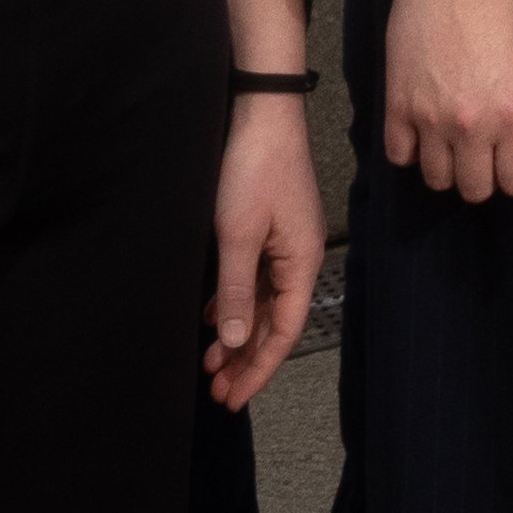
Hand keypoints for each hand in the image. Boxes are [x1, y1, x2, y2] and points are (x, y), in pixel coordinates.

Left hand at [207, 101, 324, 409]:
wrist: (261, 113)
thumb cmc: (254, 169)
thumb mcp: (238, 235)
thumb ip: (238, 290)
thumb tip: (237, 341)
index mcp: (301, 262)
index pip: (283, 330)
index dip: (258, 368)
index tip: (233, 398)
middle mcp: (298, 258)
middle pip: (274, 322)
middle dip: (246, 360)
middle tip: (218, 393)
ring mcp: (283, 243)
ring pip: (262, 303)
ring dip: (238, 335)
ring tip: (210, 365)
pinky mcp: (267, 229)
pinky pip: (253, 280)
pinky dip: (234, 304)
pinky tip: (214, 318)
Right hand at [385, 0, 512, 203]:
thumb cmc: (501, 8)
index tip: (511, 162)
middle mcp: (471, 127)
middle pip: (474, 190)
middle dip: (482, 178)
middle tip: (481, 154)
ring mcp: (429, 120)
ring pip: (435, 180)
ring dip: (446, 167)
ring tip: (450, 144)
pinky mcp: (396, 107)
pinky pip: (399, 156)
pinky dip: (410, 152)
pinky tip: (421, 133)